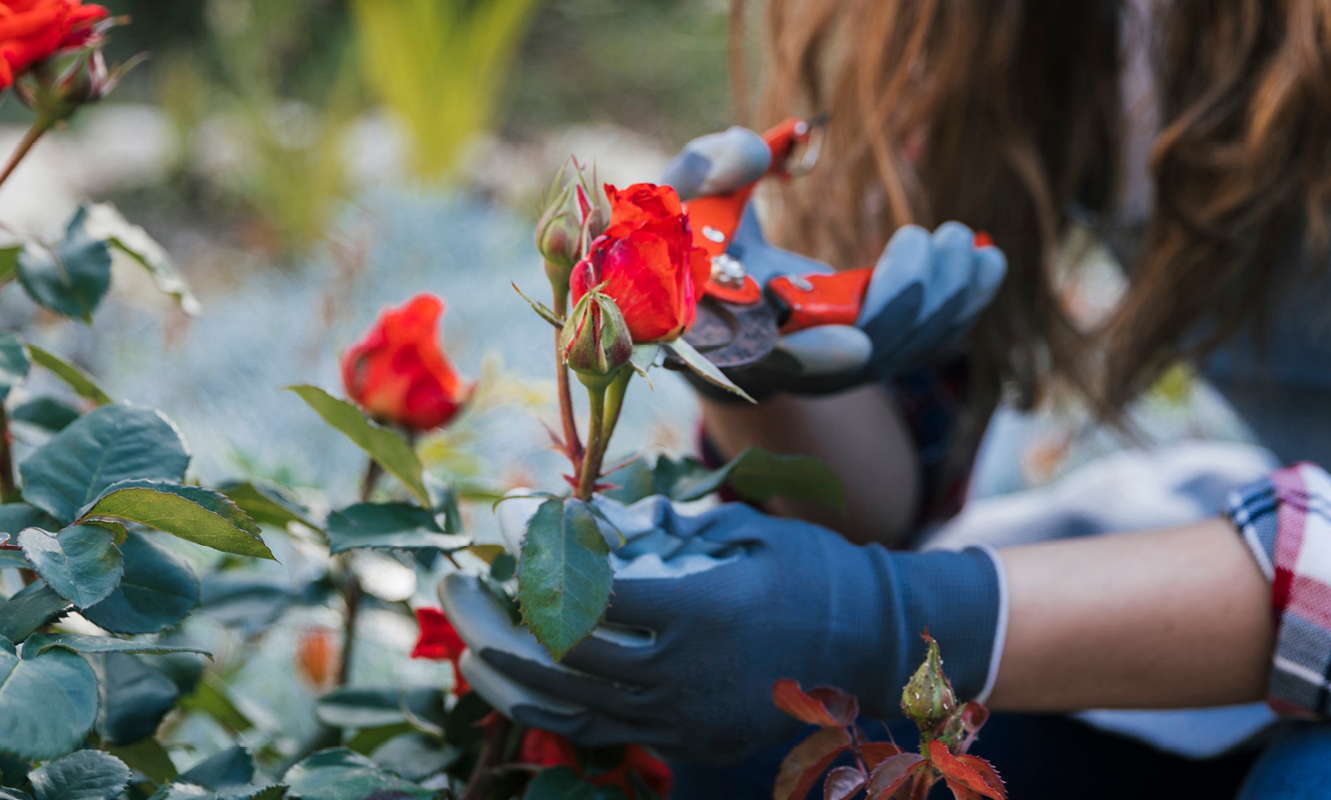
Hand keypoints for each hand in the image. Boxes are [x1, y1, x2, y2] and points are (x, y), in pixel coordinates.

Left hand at [441, 495, 1005, 764]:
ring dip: (507, 671)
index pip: (592, 594)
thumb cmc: (810, 570)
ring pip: (570, 707)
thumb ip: (656, 532)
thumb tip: (572, 522)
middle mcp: (688, 675)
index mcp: (705, 611)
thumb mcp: (739, 531)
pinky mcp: (689, 742)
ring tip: (470, 633)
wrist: (875, 645)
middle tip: (455, 582)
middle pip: (564, 656)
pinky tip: (516, 675)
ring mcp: (687, 719)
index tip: (510, 527)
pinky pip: (601, 732)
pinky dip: (550, 703)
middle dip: (497, 618)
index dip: (540, 560)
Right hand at [661, 130, 1006, 397]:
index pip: (773, 358)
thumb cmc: (694, 237)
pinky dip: (958, 307)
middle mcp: (789, 363)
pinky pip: (922, 341)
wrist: (713, 290)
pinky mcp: (866, 357)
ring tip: (976, 247)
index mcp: (732, 331)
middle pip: (862, 351)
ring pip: (902, 349)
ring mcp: (832, 367)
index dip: (814, 359)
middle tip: (944, 236)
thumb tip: (754, 149)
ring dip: (948, 301)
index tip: (857, 346)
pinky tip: (985, 265)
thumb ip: (707, 169)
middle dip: (912, 298)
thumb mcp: (683, 196)